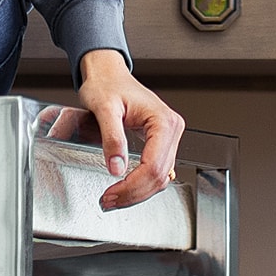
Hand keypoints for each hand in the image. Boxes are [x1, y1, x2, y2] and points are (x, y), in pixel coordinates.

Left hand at [76, 48, 184, 210]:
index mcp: (163, 121)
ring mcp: (169, 136)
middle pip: (159, 176)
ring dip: (138, 192)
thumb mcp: (104, 108)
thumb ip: (112, 138)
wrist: (107, 73)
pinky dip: (142, 183)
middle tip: (108, 202)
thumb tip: (116, 167)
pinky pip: (156, 170)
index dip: (132, 185)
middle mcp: (171, 129)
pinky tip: (125, 189)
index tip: (111, 194)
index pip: (153, 166)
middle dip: (134, 193)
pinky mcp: (161, 142)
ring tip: (113, 198)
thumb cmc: (106, 84)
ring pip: (161, 177)